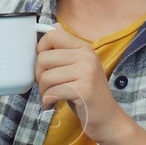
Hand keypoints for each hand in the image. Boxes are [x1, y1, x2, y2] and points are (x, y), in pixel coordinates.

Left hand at [34, 26, 129, 144]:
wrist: (107, 118)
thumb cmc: (88, 93)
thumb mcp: (79, 66)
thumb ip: (66, 48)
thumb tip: (54, 26)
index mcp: (84, 47)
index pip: (52, 36)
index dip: (40, 50)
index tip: (44, 65)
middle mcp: (86, 56)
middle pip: (43, 58)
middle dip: (38, 75)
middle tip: (46, 86)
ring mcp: (86, 73)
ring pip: (45, 77)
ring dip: (43, 91)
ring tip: (50, 96)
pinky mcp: (83, 90)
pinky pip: (52, 91)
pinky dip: (47, 101)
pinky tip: (52, 104)